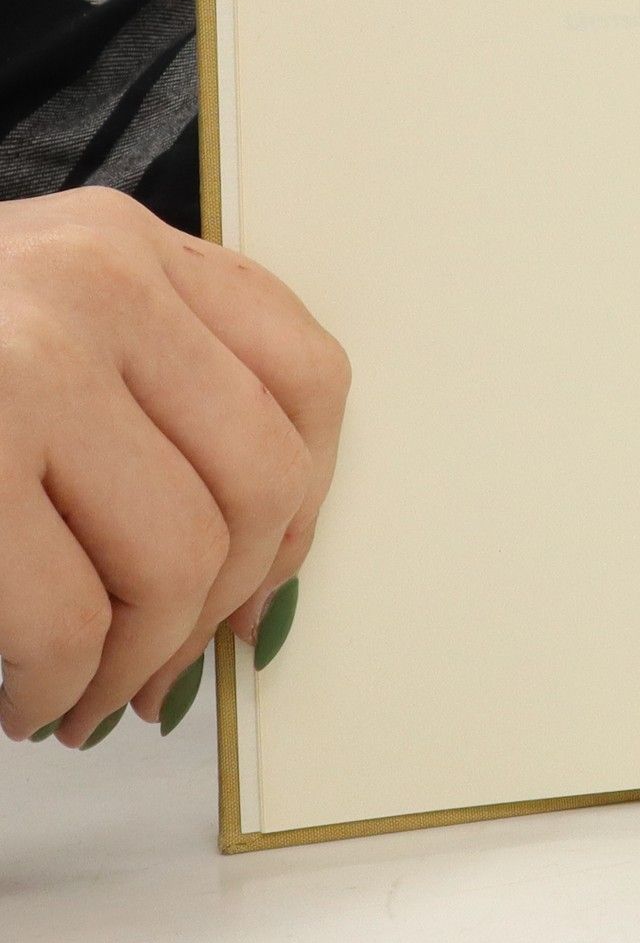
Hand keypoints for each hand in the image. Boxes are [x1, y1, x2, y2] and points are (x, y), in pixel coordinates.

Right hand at [0, 186, 348, 746]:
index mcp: (124, 246)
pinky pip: (66, 616)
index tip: (259, 588)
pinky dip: (55, 685)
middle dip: (218, 611)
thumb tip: (272, 580)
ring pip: (181, 558)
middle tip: (153, 673)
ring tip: (78, 693)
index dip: (303, 509)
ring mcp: (23, 357)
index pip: (308, 379)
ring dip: (137, 663)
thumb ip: (149, 404)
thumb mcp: (32, 337)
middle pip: (262, 482)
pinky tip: (21, 696)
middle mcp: (92, 280)